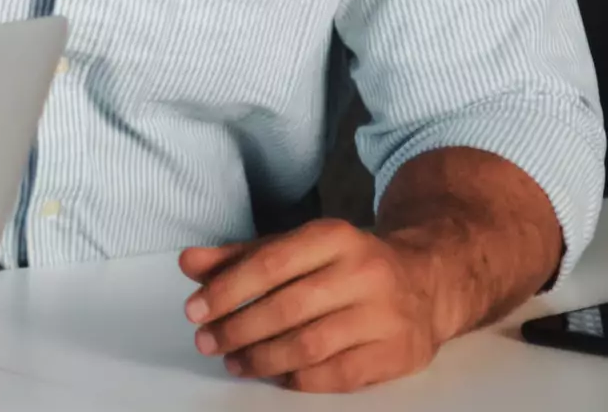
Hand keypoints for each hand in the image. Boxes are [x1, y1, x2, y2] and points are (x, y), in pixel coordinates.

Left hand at [180, 220, 450, 391]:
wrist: (427, 282)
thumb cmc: (344, 266)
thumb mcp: (295, 248)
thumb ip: (240, 256)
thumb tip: (188, 264)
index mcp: (334, 237)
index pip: (270, 263)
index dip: (227, 289)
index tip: (194, 310)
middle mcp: (364, 273)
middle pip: (288, 307)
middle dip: (238, 329)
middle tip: (207, 342)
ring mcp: (386, 316)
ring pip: (311, 345)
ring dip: (263, 359)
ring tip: (234, 363)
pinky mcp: (400, 354)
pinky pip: (339, 375)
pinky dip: (300, 379)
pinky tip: (276, 376)